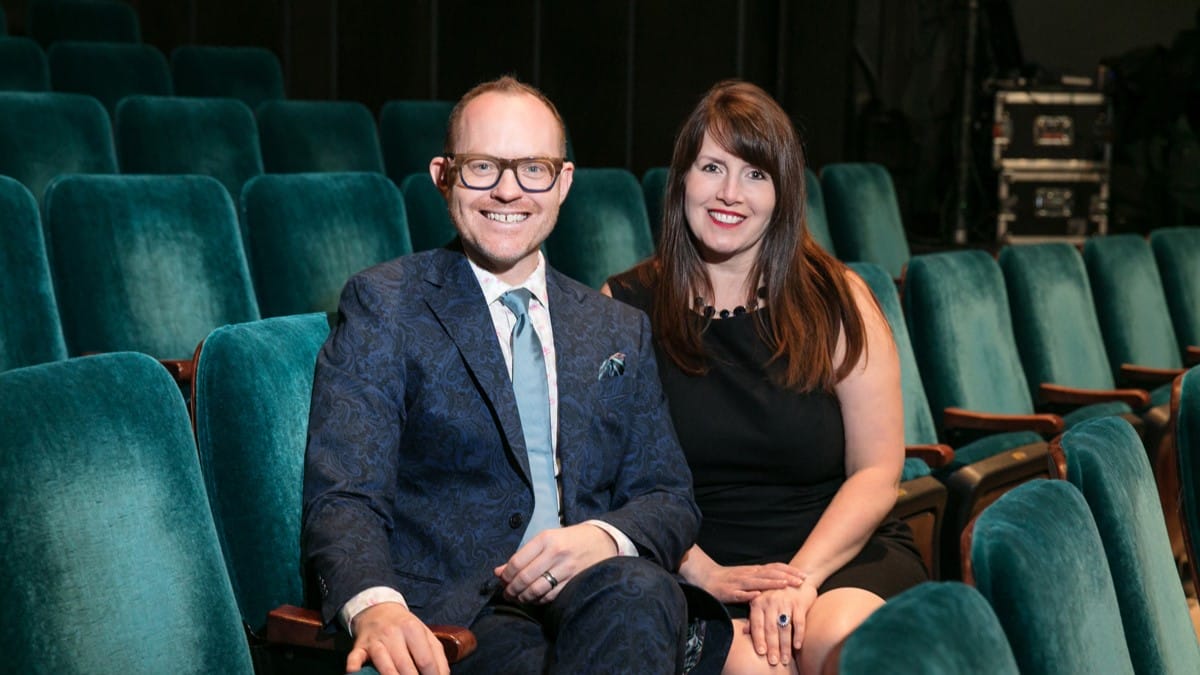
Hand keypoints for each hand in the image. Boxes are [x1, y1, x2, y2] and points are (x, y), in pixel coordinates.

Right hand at [346, 602, 449, 674]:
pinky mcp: (359, 647)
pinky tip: (356, 673)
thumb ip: (437, 655)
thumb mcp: (425, 634)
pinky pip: (355, 658)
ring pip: (383, 663)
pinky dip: (354, 667)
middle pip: (405, 664)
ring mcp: (375, 640)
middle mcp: (393, 633)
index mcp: (413, 629)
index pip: (425, 659)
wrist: (378, 610)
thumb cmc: (406, 627)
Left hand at [493, 523, 618, 603]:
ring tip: (519, 597)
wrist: (602, 540)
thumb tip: (498, 572)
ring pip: (537, 589)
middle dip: (512, 589)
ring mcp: (567, 568)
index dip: (506, 575)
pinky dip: (539, 600)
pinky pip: (551, 596)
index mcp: (545, 539)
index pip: (517, 562)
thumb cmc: (569, 540)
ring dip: (524, 597)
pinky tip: (535, 598)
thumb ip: (522, 555)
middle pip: (525, 577)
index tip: (502, 580)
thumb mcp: (546, 540)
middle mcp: (556, 553)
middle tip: (508, 593)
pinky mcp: (575, 580)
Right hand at [695, 562, 805, 603]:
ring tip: (785, 585)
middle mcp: (749, 574)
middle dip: (786, 577)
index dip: (789, 571)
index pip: (775, 568)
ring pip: (757, 582)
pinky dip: (749, 594)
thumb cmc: (729, 579)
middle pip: (770, 574)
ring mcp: (739, 583)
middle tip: (801, 581)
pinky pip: (739, 593)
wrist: (707, 577)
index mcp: (754, 571)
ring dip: (771, 583)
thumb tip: (783, 582)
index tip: (804, 575)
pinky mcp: (729, 592)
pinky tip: (757, 596)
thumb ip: (763, 578)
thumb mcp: (748, 576)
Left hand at [747, 582, 816, 667]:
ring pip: (784, 628)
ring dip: (784, 646)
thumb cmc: (777, 593)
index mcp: (758, 602)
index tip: (760, 653)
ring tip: (785, 659)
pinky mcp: (799, 603)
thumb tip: (744, 632)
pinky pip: (798, 622)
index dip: (758, 639)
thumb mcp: (762, 601)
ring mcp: (785, 602)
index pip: (757, 624)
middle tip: (773, 662)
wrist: (798, 577)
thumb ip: (754, 617)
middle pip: (770, 628)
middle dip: (772, 647)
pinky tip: (797, 646)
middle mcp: (770, 601)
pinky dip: (798, 635)